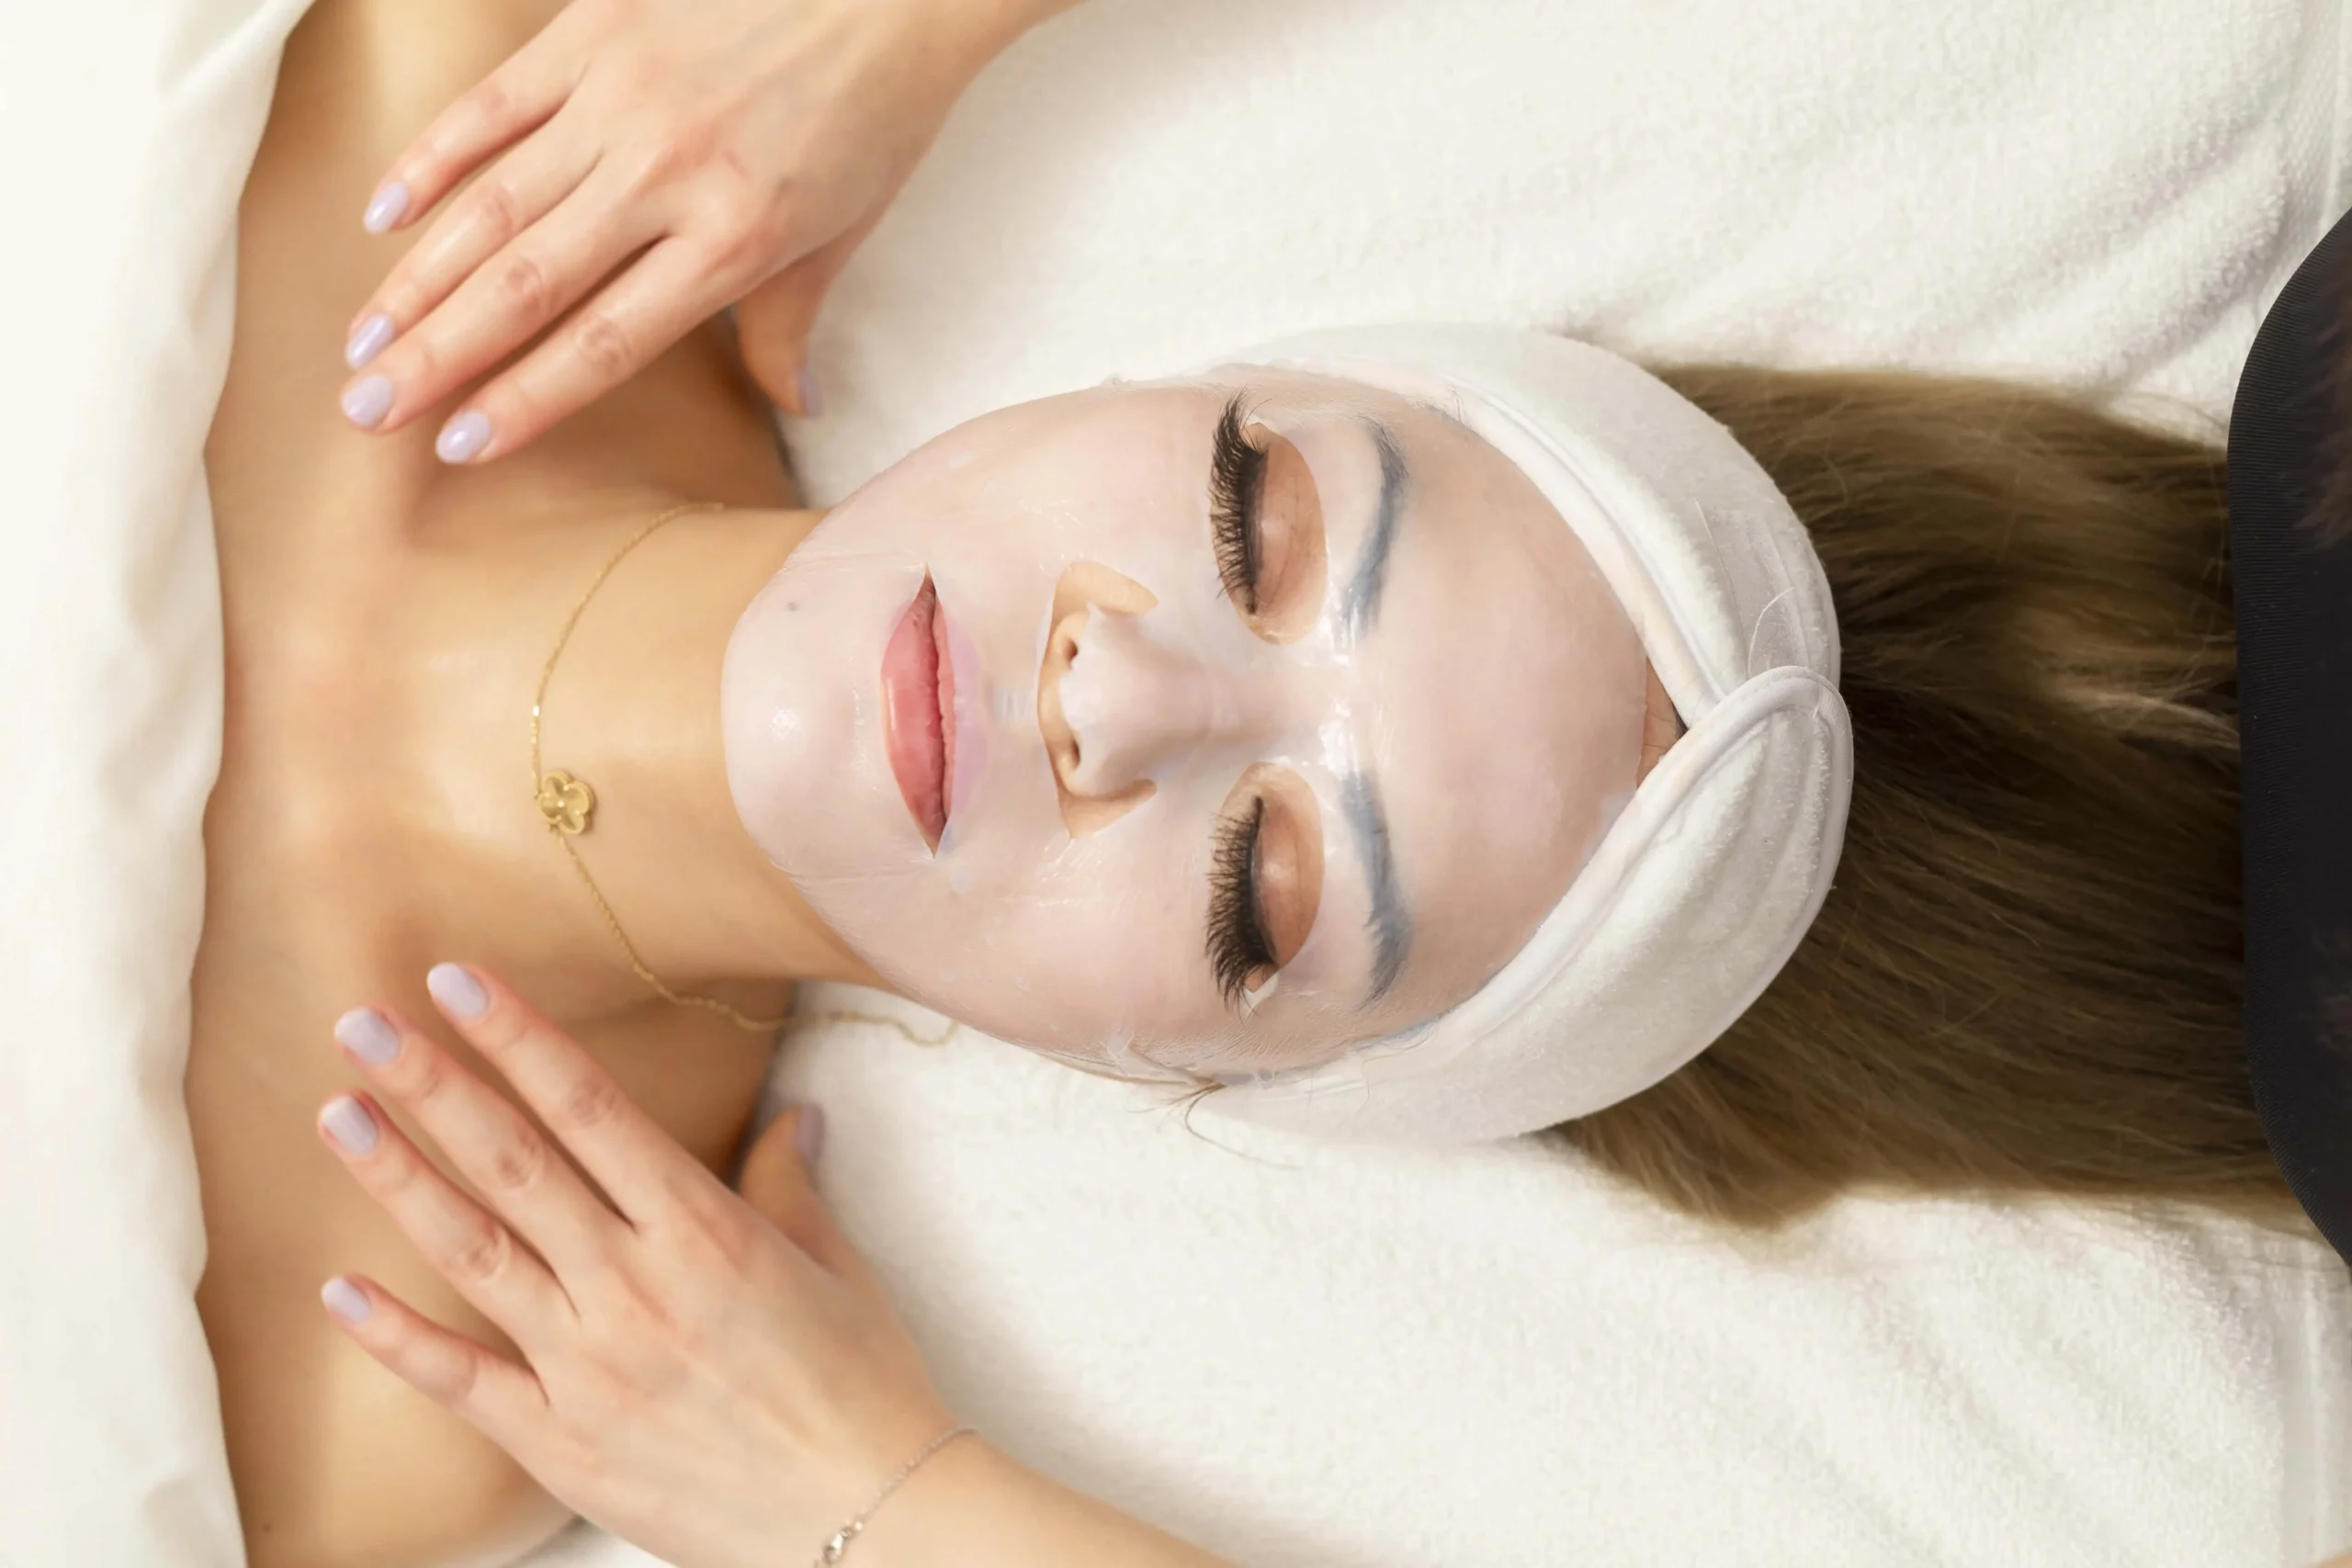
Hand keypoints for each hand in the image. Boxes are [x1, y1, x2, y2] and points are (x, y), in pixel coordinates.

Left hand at [312, 963, 960, 1567]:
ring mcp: (588, 1365)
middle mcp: (634, 1286)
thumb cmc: (864, 1386)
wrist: (869, 1515)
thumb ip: (789, 1181)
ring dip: (399, 1178)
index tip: (458, 981)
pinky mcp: (562, 1442)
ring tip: (338, 1113)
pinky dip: (394, 1336)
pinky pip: (461, 1382)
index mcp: (703, 1230)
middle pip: (513, 1163)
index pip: (591, 1108)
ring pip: (473, 1253)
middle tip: (362, 1020)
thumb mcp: (834, 1263)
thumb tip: (795, 1112)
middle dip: (433, 1084)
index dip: (519, 1038)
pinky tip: (338, 1288)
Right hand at [336, 0, 1070, 461]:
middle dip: (437, 355)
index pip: (604, 342)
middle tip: (364, 409)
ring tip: (363, 339)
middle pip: (525, 285)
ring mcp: (621, 100)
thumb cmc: (874, 113)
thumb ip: (791, 323)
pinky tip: (382, 215)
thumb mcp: (845, 233)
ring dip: (416, 277)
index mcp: (732, 239)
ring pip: (491, 204)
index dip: (525, 399)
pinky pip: (493, 105)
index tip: (458, 445)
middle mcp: (665, 176)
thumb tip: (792, 407)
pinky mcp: (594, 33)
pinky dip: (432, 159)